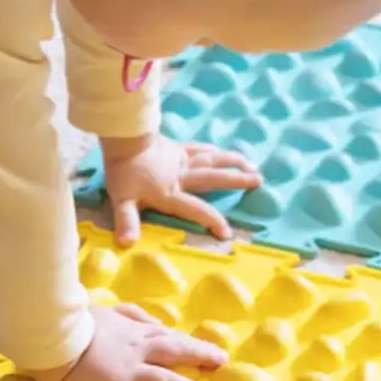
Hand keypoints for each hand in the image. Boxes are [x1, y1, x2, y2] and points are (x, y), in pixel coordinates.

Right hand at [24, 303, 227, 380]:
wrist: (49, 330)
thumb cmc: (70, 319)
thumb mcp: (104, 307)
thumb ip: (128, 313)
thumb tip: (153, 321)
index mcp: (131, 330)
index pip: (166, 334)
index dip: (189, 341)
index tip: (207, 347)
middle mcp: (135, 349)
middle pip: (175, 352)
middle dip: (201, 356)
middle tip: (223, 363)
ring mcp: (125, 370)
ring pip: (166, 380)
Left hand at [101, 134, 260, 244]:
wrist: (123, 137)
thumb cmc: (122, 171)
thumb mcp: (121, 199)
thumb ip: (126, 221)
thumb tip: (127, 243)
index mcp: (170, 193)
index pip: (195, 209)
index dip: (211, 221)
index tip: (227, 233)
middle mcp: (182, 176)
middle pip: (213, 179)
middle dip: (236, 181)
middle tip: (258, 181)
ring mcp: (182, 160)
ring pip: (212, 161)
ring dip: (233, 162)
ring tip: (252, 165)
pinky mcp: (177, 148)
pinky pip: (199, 149)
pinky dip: (212, 151)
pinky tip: (221, 152)